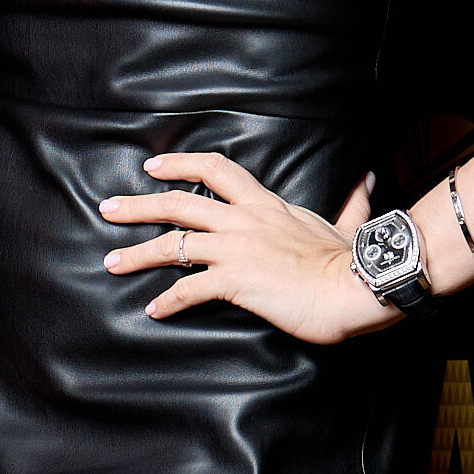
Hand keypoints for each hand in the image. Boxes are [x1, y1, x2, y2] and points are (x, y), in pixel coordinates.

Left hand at [99, 154, 388, 340]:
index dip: (179, 165)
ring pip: (173, 243)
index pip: (215, 171)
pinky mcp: (235, 281)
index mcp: (265, 204)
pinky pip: (189, 290)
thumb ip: (351, 203)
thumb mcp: (346, 223)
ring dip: (137, 253)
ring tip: (111, 262)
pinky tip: (153, 309)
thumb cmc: (352, 261)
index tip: (151, 166)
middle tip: (108, 208)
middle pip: (179, 202)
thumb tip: (366, 180)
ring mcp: (236, 249)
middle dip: (138, 205)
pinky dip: (167, 301)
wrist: (356, 285)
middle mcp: (243, 221)